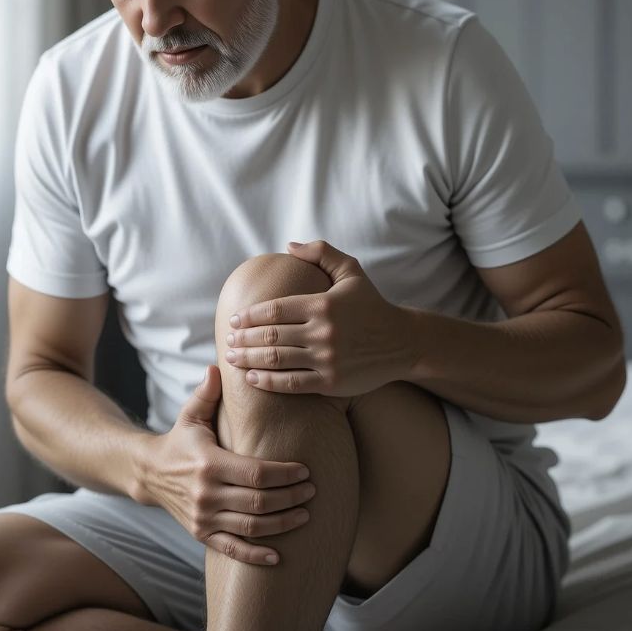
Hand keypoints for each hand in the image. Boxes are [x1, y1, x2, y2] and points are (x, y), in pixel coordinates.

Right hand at [143, 365, 315, 564]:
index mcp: (209, 462)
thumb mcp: (191, 414)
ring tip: (305, 515)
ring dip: (282, 523)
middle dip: (290, 498)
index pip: (255, 473)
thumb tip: (218, 366)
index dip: (284, 475)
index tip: (305, 471)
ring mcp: (203, 517)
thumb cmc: (180, 439)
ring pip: (251, 527)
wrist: (150, 472)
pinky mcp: (201, 534)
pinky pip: (232, 549)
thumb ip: (207, 392)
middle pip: (258, 502)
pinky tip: (278, 555)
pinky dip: (256, 555)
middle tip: (312, 491)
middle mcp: (206, 493)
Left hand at [225, 240, 413, 395]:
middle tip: (228, 339)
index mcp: (322, 304)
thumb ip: (321, 252)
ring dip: (248, 359)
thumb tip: (288, 246)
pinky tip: (252, 378)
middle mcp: (323, 332)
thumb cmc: (371, 305)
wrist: (403, 342)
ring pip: (276, 360)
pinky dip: (267, 382)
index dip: (250, 316)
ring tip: (233, 357)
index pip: (274, 309)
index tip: (235, 319)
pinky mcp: (332, 382)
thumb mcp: (351, 271)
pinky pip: (291, 383)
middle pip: (270, 335)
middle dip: (243, 338)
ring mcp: (327, 359)